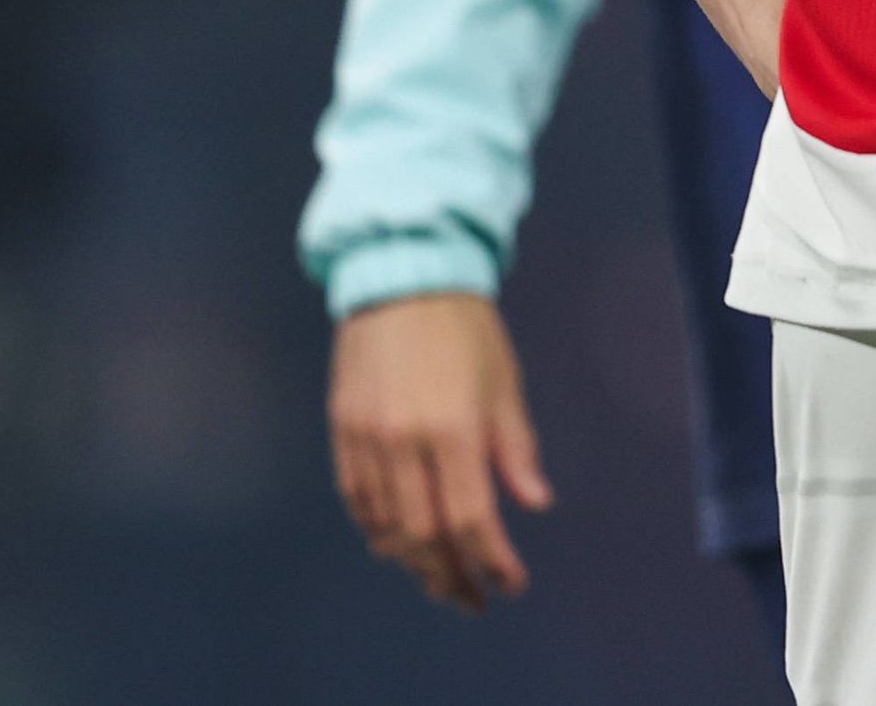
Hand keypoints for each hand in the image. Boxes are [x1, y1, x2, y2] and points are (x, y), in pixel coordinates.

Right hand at [330, 291, 551, 613]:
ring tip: (440, 580)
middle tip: (473, 600)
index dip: (491, 560)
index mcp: (453, 428)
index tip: (512, 582)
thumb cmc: (466, 328)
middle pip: (424, 534)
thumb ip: (516, 449)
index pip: (470, 518)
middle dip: (451, 576)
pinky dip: (378, 530)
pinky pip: (357, 498)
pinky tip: (398, 544)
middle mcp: (403, 440)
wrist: (402, 275)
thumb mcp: (504, 384)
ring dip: (414, 562)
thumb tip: (534, 503)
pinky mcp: (341, 430)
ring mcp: (365, 438)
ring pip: (385, 525)